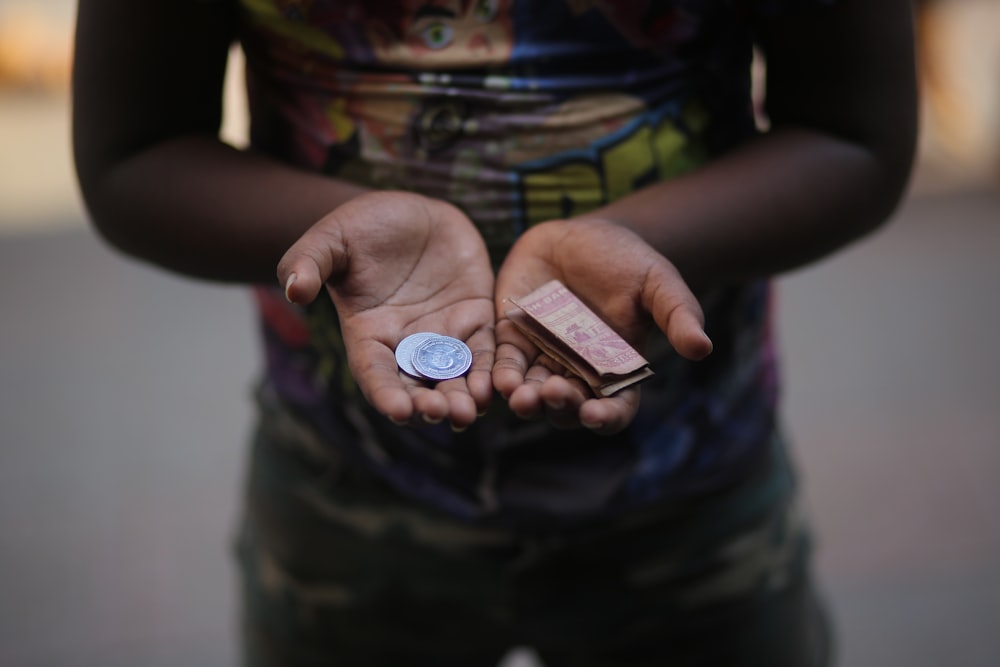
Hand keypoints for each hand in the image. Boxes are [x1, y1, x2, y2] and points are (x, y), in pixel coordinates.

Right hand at [277, 191, 495, 428]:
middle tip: (443, 414)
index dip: (386, 394)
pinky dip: (490, 370)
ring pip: (455, 377)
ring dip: (463, 397)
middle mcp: (407, 344)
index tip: (399, 412)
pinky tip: (496, 386)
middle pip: (419, 386)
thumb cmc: (362, 225)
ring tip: (470, 410)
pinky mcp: (475, 318)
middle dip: (430, 405)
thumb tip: (294, 289)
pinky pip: (486, 350)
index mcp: (369, 334)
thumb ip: (308, 262)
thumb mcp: (330, 239)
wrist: (408, 211)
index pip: (376, 374)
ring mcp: (444, 334)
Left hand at [493, 219, 711, 434]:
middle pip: (568, 405)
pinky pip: (504, 365)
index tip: (594, 415)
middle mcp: (578, 374)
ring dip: (525, 400)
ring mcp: (543, 359)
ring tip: (519, 397)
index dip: (605, 417)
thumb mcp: (659, 284)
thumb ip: (678, 315)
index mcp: (618, 371)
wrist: (584, 236)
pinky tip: (498, 380)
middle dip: (559, 405)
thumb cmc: (629, 263)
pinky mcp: (513, 340)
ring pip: (532, 393)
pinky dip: (500, 375)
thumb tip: (703, 348)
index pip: (614, 408)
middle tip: (552, 393)